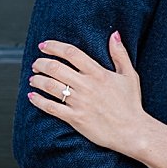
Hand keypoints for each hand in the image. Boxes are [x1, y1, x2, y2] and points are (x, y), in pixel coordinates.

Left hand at [27, 32, 148, 156]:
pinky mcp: (75, 118)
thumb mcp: (130, 76)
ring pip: (50, 85)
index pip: (71, 53)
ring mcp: (80, 102)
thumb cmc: (131, 105)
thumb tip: (114, 35)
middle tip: (36, 64)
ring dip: (37, 80)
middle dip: (40, 63)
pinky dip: (38, 100)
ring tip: (34, 78)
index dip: (54, 46)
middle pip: (55, 67)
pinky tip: (32, 96)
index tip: (44, 46)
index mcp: (98, 73)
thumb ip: (120, 54)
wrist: (134, 132)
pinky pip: (51, 107)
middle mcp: (87, 86)